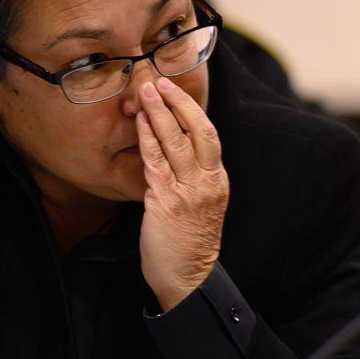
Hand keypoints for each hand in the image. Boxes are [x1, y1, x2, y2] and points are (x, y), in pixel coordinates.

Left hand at [137, 77, 228, 310]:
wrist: (189, 276)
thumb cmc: (188, 243)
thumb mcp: (198, 205)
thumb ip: (189, 179)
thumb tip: (168, 152)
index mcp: (218, 181)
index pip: (209, 136)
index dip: (192, 110)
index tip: (175, 91)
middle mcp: (208, 182)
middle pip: (199, 132)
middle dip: (179, 104)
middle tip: (159, 82)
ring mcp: (190, 191)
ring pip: (177, 143)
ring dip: (160, 114)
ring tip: (146, 93)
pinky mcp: (169, 202)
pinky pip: (157, 163)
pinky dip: (149, 139)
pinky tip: (141, 123)